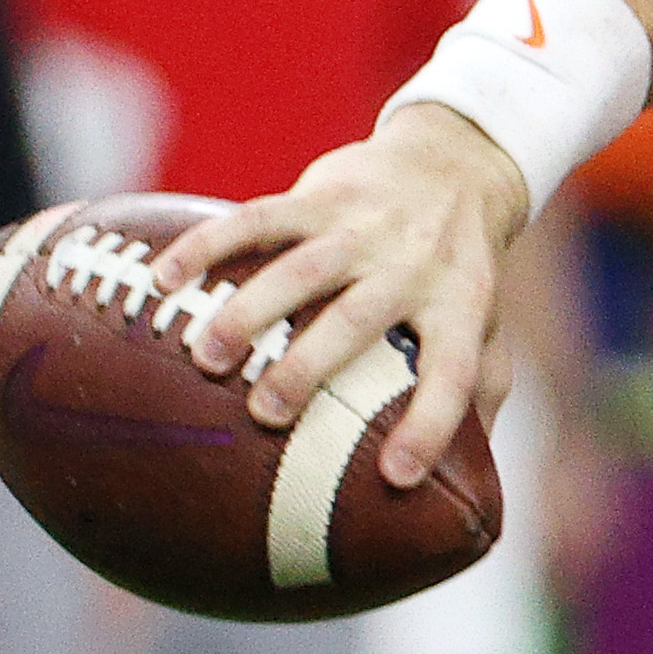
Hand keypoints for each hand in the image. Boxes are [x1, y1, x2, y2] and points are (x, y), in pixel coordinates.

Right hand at [152, 104, 531, 490]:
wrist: (456, 162)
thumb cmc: (462, 270)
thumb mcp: (488, 327)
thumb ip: (477, 398)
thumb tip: (467, 492)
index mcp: (461, 307)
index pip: (455, 373)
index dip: (431, 426)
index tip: (396, 478)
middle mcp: (415, 266)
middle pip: (360, 318)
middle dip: (309, 365)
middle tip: (263, 413)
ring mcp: (367, 227)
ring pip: (304, 267)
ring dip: (251, 309)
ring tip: (204, 356)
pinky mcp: (323, 194)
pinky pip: (261, 216)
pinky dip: (210, 244)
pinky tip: (164, 278)